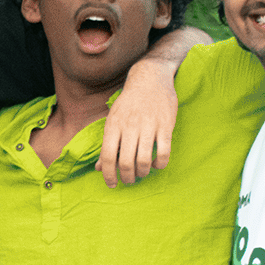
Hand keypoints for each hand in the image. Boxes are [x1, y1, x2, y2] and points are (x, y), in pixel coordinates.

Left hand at [100, 60, 177, 186]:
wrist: (150, 79)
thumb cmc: (128, 104)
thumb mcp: (112, 121)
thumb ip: (106, 145)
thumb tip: (98, 168)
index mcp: (113, 126)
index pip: (108, 156)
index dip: (108, 175)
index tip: (112, 185)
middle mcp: (130, 127)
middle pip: (126, 162)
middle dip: (127, 177)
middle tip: (129, 181)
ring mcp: (148, 126)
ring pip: (144, 160)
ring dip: (143, 172)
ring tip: (142, 173)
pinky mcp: (165, 126)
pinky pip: (164, 152)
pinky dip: (160, 164)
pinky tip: (157, 164)